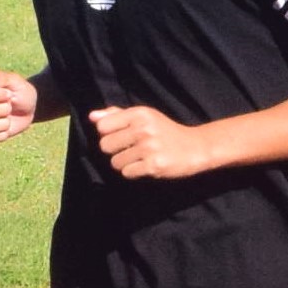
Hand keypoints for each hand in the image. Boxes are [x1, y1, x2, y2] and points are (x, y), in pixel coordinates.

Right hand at [0, 70, 41, 144]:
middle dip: (3, 109)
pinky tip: (5, 127)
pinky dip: (2, 134)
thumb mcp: (15, 81)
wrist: (28, 109)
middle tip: (9, 106)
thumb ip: (0, 78)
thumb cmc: (20, 92)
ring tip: (7, 117)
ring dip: (3, 123)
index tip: (8, 94)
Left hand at [90, 105, 219, 179]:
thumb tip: (92, 117)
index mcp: (139, 114)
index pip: (102, 127)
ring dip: (124, 163)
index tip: (121, 136)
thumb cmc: (165, 131)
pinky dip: (133, 172)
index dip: (108, 134)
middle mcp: (143, 129)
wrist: (195, 147)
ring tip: (139, 158)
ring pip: (115, 162)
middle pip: (105, 146)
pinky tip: (145, 166)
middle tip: (130, 149)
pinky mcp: (154, 165)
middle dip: (114, 151)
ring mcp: (149, 148)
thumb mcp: (144, 117)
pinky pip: (127, 173)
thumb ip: (117, 115)